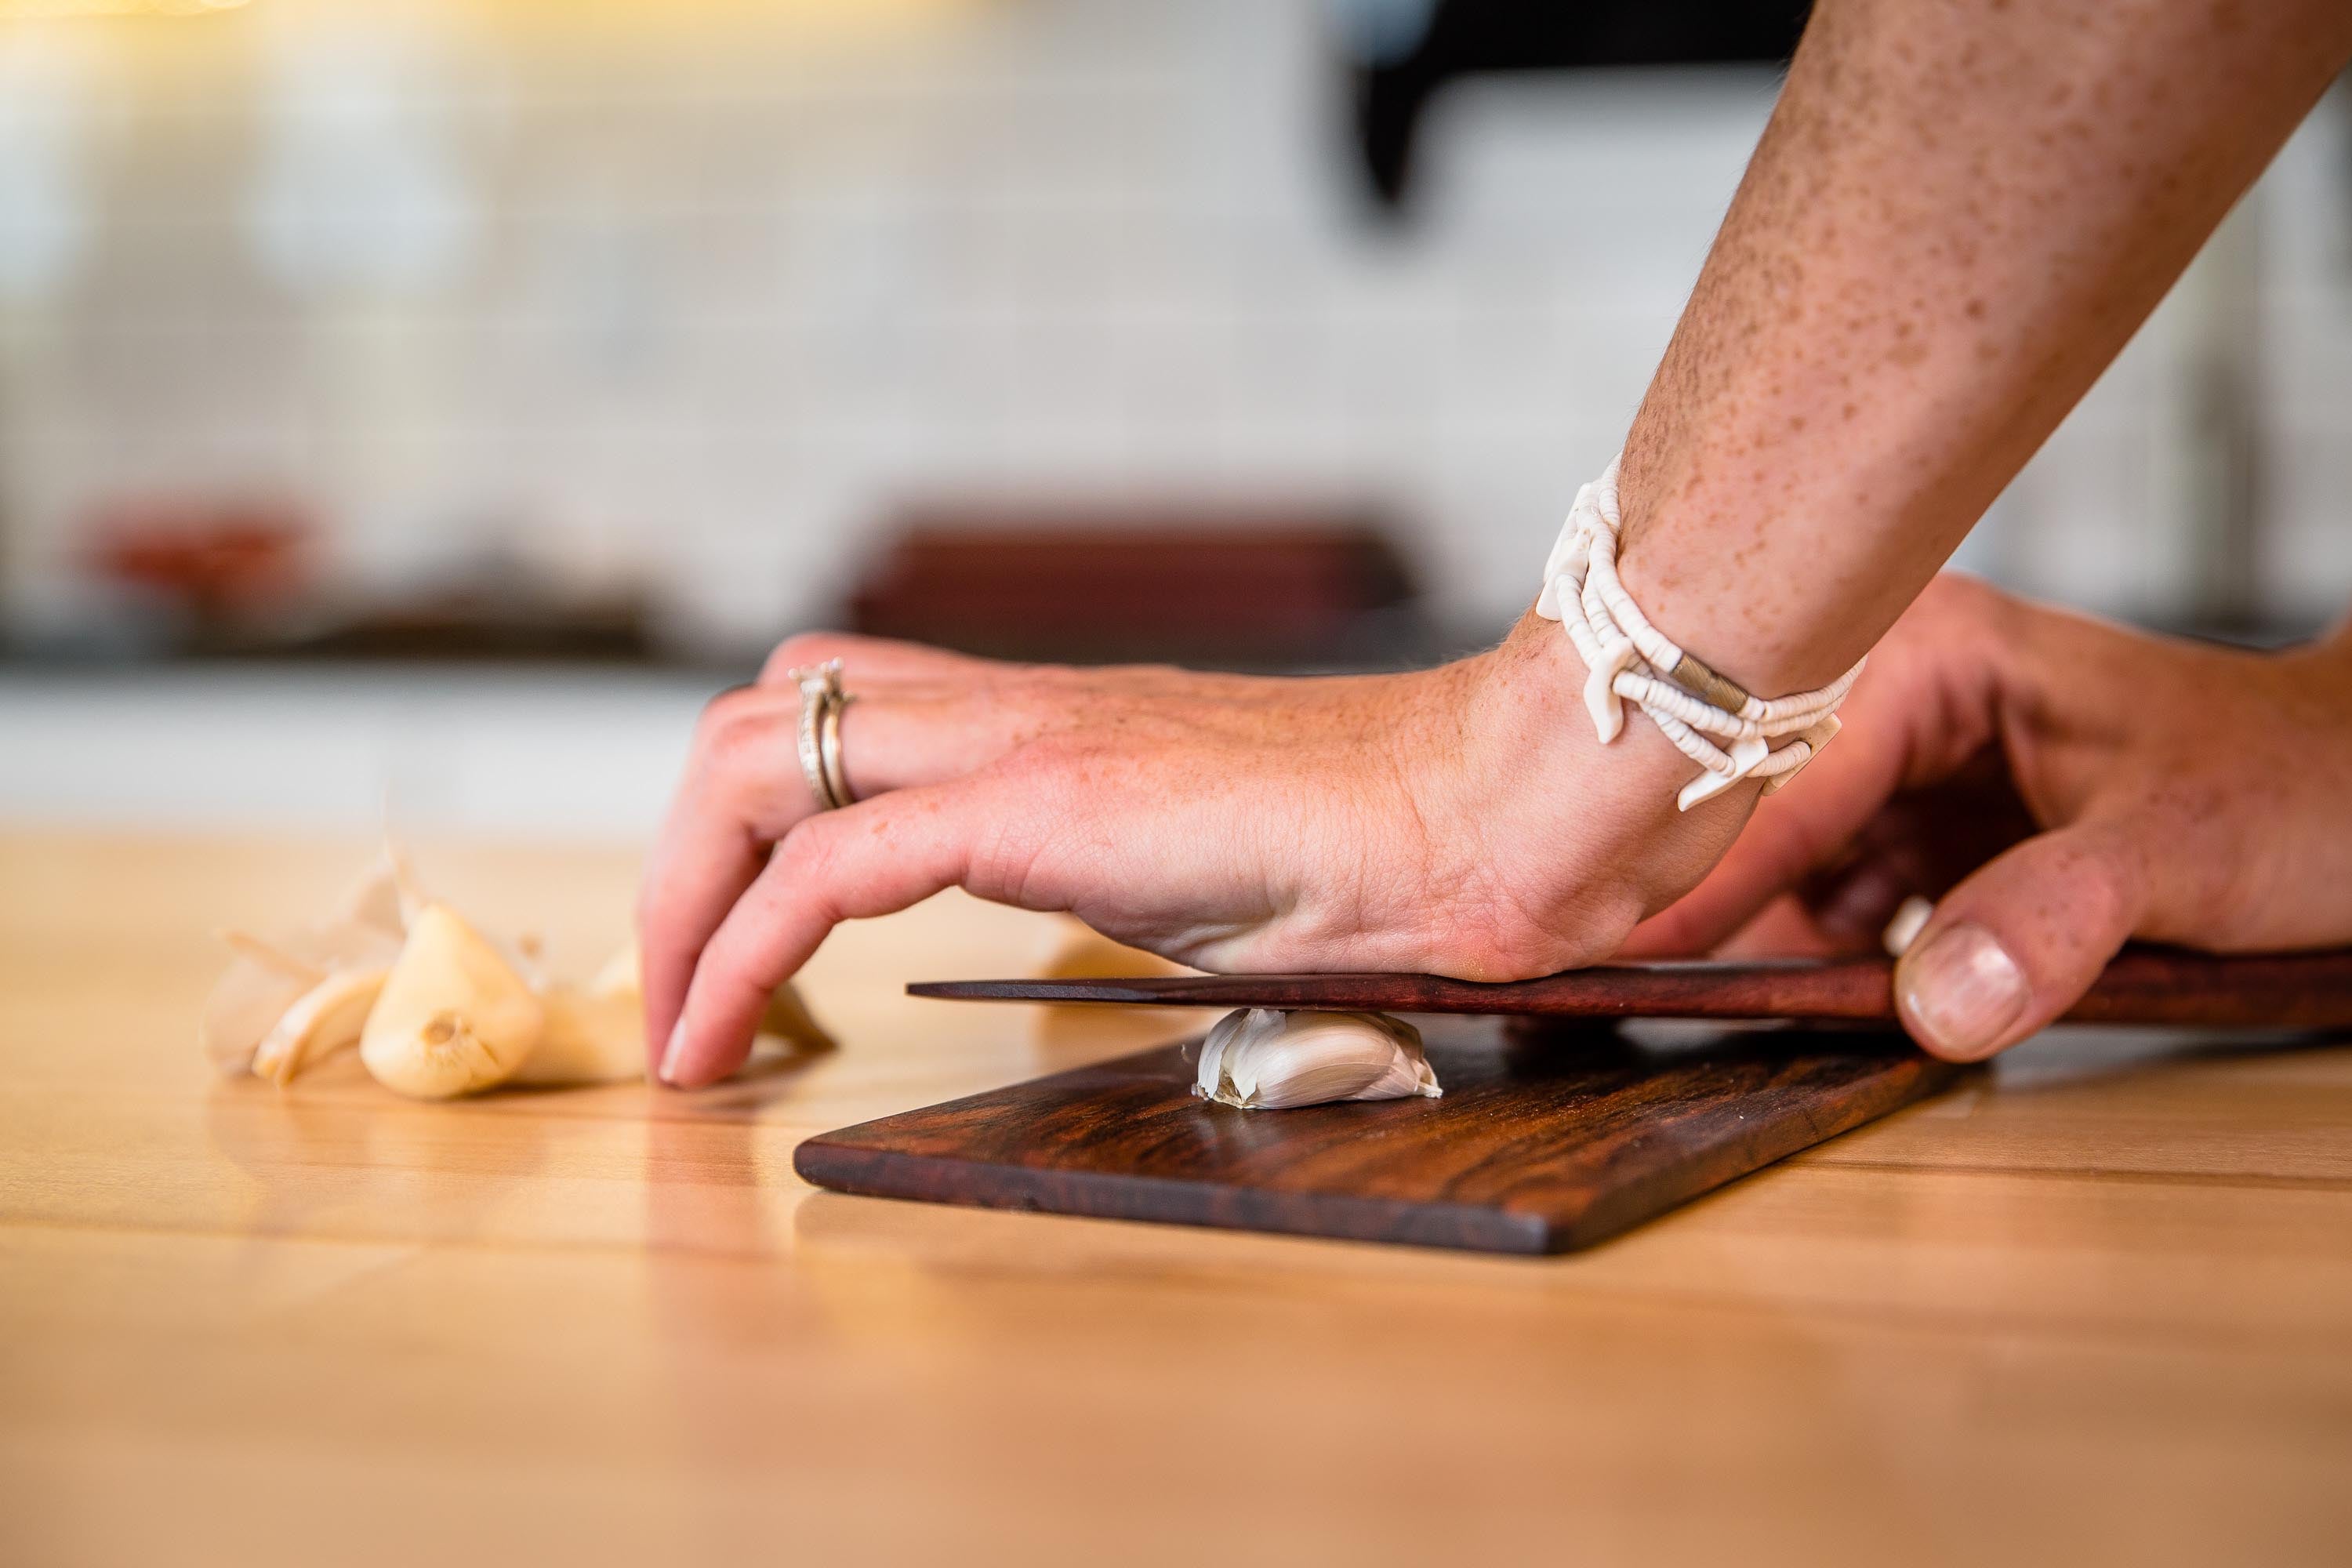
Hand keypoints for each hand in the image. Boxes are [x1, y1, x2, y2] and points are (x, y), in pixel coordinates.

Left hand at [638, 623, 1761, 1086]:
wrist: (1487, 810)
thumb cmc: (1386, 859)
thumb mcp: (1208, 872)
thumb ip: (1126, 884)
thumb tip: (1105, 953)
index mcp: (1050, 727)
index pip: (841, 712)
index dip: (749, 822)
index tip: (728, 956)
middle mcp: (1014, 713)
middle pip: (766, 710)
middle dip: (680, 851)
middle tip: (675, 989)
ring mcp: (1023, 743)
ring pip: (762, 752)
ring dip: (681, 888)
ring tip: (681, 1020)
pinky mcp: (1042, 803)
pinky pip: (829, 864)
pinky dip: (740, 950)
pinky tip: (720, 1042)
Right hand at [1626, 576, 2351, 1058]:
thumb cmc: (2292, 786)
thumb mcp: (2181, 850)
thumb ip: (2055, 920)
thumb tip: (1935, 1008)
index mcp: (1925, 658)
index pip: (1768, 773)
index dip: (1688, 869)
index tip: (1595, 947)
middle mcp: (1886, 699)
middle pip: (1743, 817)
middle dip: (1699, 905)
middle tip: (1624, 991)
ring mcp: (1898, 769)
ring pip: (1776, 870)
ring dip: (1762, 944)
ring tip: (1729, 1009)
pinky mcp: (1919, 833)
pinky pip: (1830, 905)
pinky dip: (1819, 961)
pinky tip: (1820, 1002)